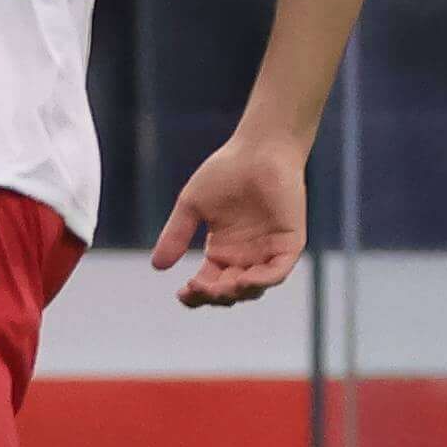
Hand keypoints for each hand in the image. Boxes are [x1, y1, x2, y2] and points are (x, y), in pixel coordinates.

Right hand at [150, 128, 309, 307]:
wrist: (258, 150)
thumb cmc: (225, 171)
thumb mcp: (191, 205)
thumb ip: (176, 234)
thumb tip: (157, 266)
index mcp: (222, 251)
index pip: (208, 284)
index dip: (195, 295)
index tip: (181, 292)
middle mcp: (246, 256)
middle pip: (229, 292)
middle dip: (212, 296)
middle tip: (197, 287)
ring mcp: (268, 251)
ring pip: (253, 288)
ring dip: (235, 293)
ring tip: (218, 288)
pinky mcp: (289, 243)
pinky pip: (277, 272)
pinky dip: (262, 281)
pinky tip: (243, 280)